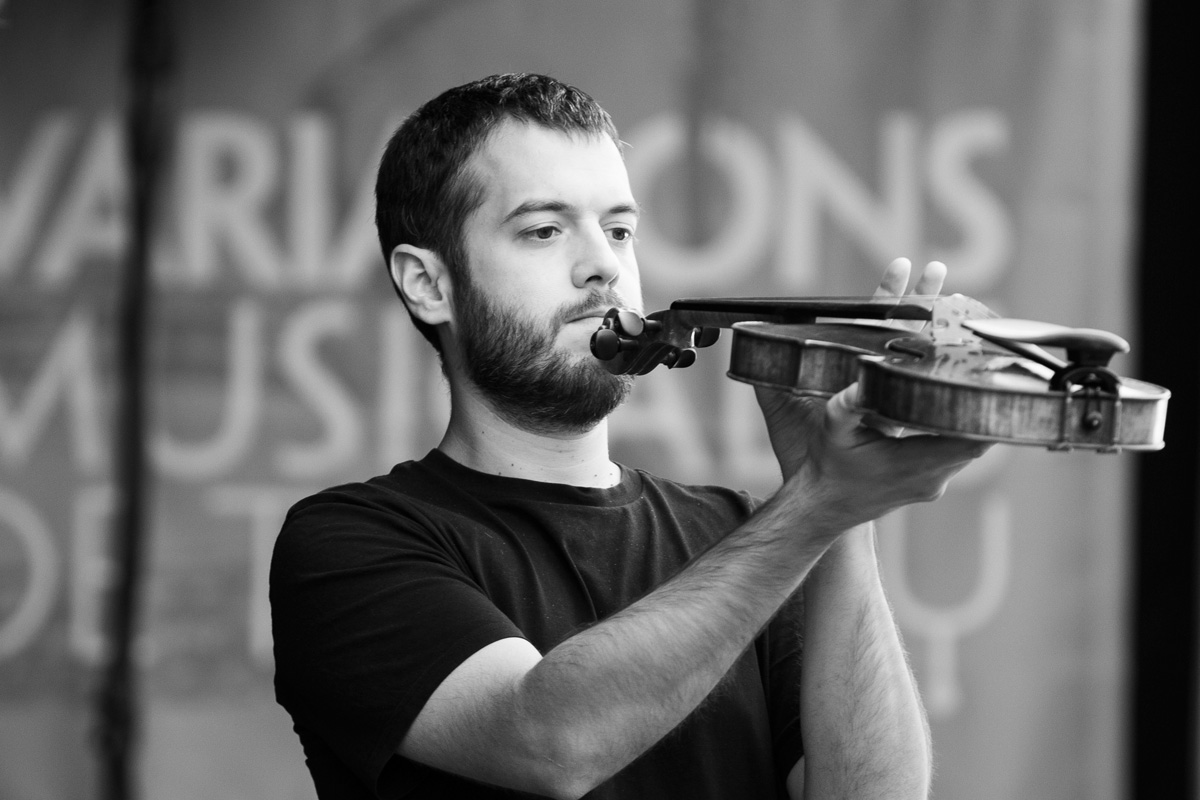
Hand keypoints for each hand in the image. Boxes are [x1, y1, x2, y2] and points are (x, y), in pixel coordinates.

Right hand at [756, 256, 986, 527]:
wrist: (823, 506)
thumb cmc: (827, 466)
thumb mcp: (833, 427)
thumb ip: (849, 403)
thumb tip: (866, 377)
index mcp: (915, 464)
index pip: (972, 437)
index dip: (991, 410)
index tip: (1002, 381)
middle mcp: (932, 477)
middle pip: (980, 438)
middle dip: (989, 403)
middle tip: (997, 369)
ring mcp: (934, 483)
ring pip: (971, 445)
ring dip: (976, 415)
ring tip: (984, 380)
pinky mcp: (931, 483)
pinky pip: (958, 451)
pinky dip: (961, 427)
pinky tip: (959, 404)